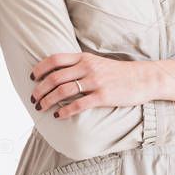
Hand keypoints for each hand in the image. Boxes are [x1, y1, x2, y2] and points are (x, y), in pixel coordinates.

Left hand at [30, 52, 155, 118]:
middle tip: (33, 99)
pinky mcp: (103, 96)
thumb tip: (58, 73)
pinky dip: (65, 111)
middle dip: (40, 90)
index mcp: (84, 58)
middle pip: (55, 78)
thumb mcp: (97, 62)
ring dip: (48, 101)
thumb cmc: (117, 73)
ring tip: (41, 108)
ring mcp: (95, 82)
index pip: (54, 59)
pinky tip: (58, 116)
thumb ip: (79, 65)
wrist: (143, 78)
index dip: (40, 69)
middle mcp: (87, 67)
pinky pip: (78, 105)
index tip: (32, 78)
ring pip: (63, 91)